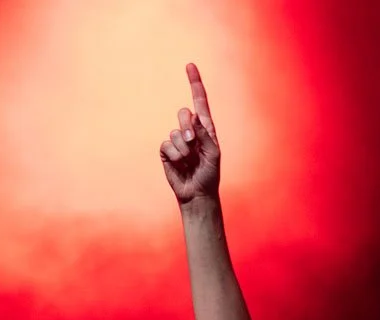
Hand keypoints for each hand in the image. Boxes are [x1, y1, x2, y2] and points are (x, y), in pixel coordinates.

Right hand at [160, 63, 220, 204]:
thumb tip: (193, 117)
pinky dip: (174, 156)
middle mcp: (191, 130)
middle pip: (183, 113)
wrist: (197, 192)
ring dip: (183, 149)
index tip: (190, 66)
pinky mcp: (166, 151)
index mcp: (205, 128)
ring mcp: (177, 140)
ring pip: (175, 132)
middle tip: (193, 144)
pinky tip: (179, 165)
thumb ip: (204, 134)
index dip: (195, 83)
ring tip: (190, 162)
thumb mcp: (213, 153)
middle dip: (188, 128)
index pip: (199, 101)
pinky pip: (166, 144)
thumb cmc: (209, 174)